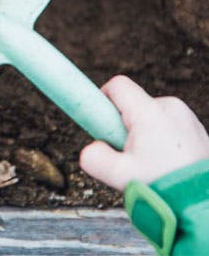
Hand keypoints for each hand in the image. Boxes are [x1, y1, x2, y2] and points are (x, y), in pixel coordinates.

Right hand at [80, 75, 208, 190]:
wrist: (201, 201)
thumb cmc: (166, 187)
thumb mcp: (119, 175)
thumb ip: (93, 158)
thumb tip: (90, 148)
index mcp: (150, 112)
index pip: (117, 86)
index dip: (102, 99)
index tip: (99, 122)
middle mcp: (170, 107)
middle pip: (132, 104)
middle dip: (122, 126)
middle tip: (127, 154)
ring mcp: (186, 117)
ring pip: (149, 116)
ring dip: (142, 134)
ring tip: (149, 162)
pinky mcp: (195, 128)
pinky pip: (166, 125)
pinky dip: (159, 140)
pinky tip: (164, 163)